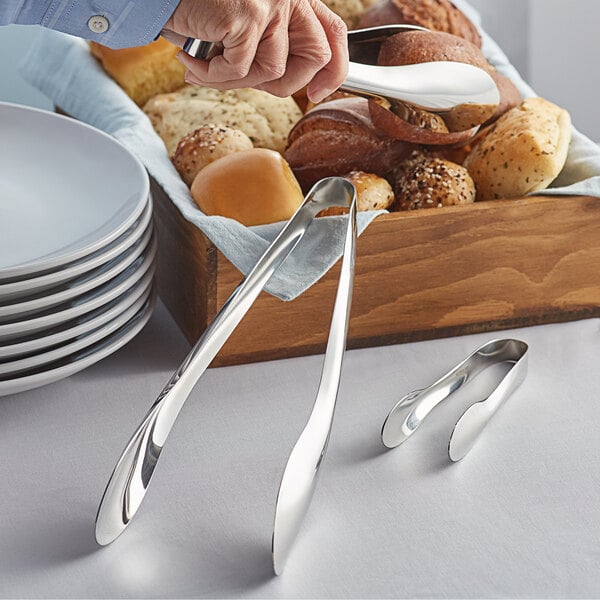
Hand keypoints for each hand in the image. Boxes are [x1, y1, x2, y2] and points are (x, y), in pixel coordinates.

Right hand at [162, 0, 347, 102]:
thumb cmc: (197, 8)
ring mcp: (270, 5)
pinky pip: (240, 71)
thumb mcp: (244, 24)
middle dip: (283, 85)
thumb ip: (269, 46)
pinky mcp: (246, 16)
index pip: (334, 34)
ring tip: (206, 67)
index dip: (333, 70)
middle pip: (315, 59)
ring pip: (273, 73)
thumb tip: (286, 85)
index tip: (317, 93)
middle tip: (245, 81)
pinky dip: (211, 75)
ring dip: (235, 81)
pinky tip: (192, 61)